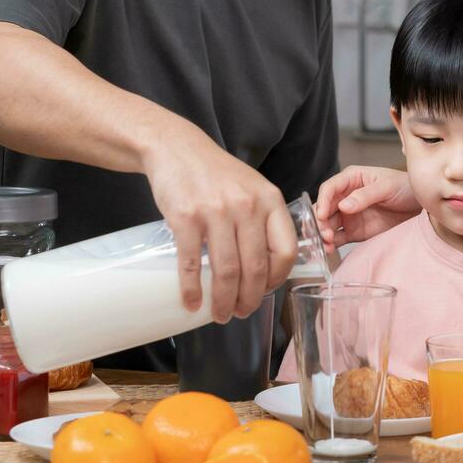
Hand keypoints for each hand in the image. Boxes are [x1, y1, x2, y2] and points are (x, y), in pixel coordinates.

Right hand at [143, 130, 297, 322]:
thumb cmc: (217, 174)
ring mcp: (216, 212)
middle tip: (241, 312)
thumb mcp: (253, 188)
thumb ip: (264, 220)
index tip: (267, 291)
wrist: (177, 148)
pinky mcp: (185, 218)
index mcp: (269, 200)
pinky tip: (191, 302)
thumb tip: (268, 266)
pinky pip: (192, 263)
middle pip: (255, 268)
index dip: (278, 279)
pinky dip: (192, 289)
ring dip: (223, 301)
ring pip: (226, 271)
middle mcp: (247, 206)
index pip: (286, 250)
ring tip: (220, 314)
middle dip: (249, 299)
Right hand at [314, 165, 418, 250]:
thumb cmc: (405, 187)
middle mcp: (345, 196)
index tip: (322, 215)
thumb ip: (365, 195)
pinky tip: (329, 249)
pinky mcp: (354, 231)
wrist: (420, 206)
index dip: (323, 201)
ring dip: (323, 234)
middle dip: (320, 221)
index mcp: (351, 179)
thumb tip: (344, 206)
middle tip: (324, 233)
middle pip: (324, 208)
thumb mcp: (387, 187)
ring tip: (326, 243)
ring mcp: (348, 215)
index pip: (330, 188)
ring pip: (328, 224)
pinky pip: (338, 238)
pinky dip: (331, 244)